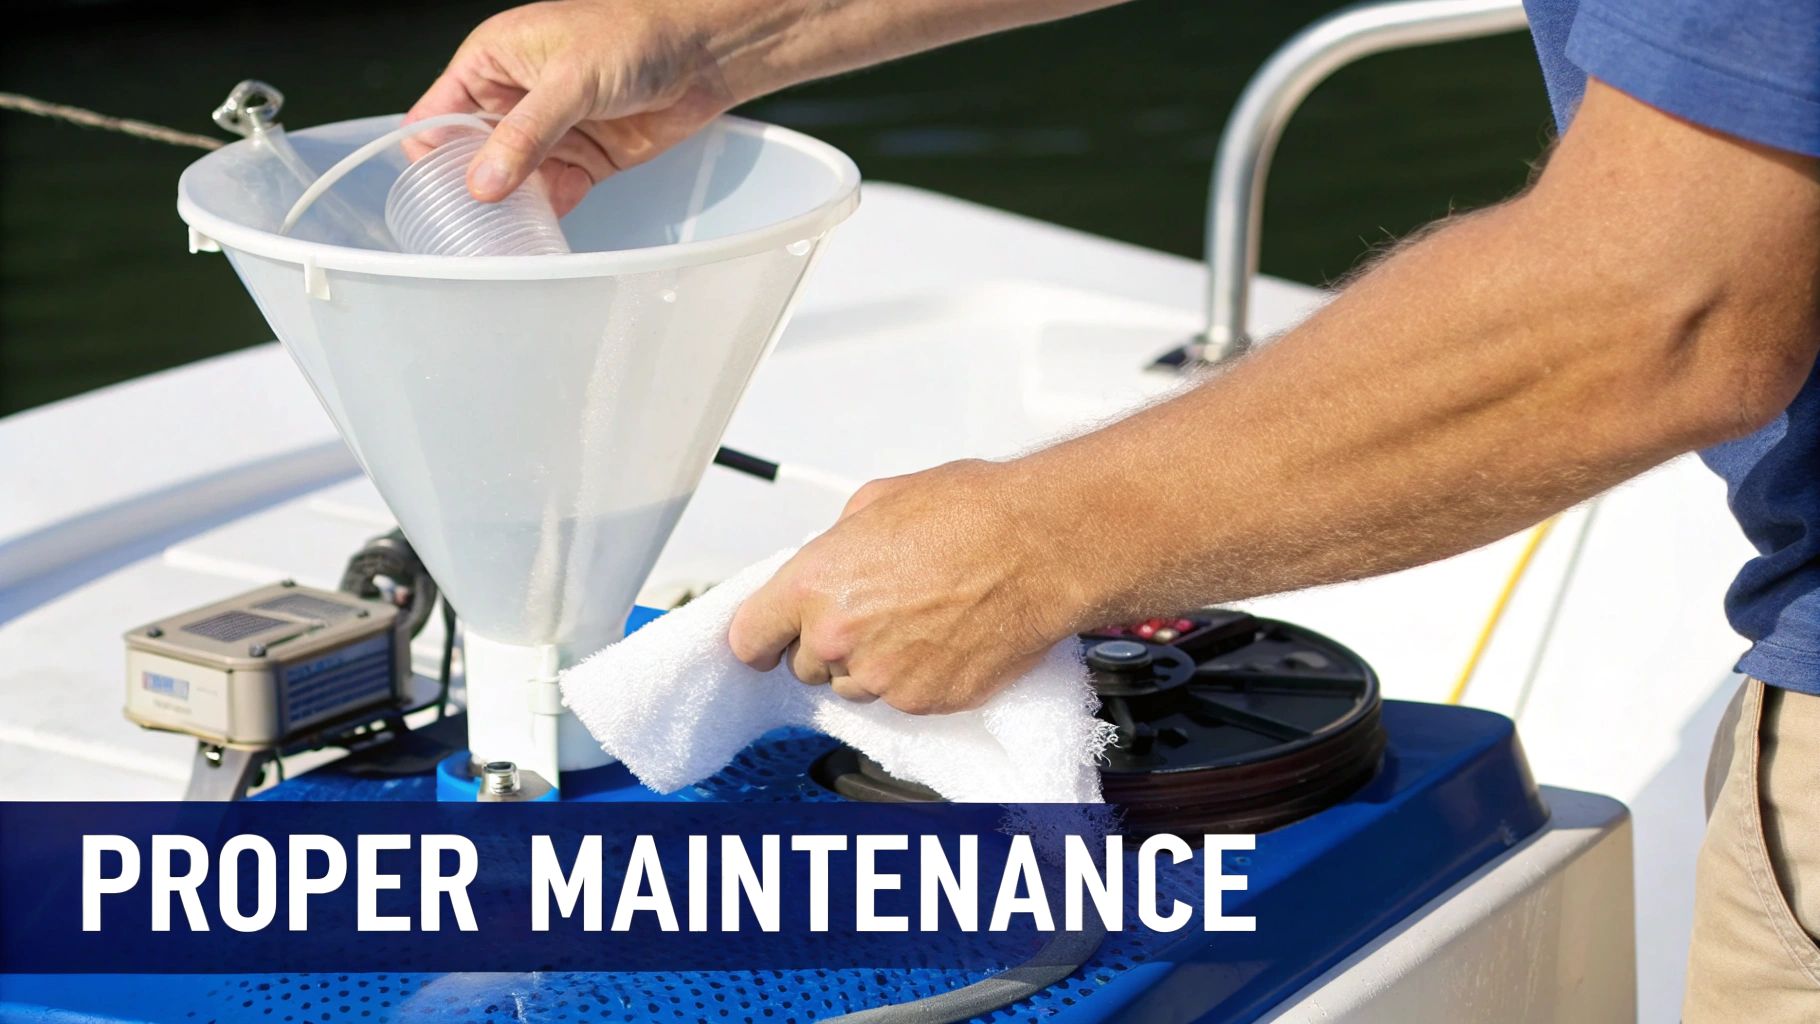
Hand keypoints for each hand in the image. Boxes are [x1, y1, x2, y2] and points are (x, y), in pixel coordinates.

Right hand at [406, 0, 738, 214]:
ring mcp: (549, 132)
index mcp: (491, 62)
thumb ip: (527, 133)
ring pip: (511, 182)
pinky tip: (539, 234)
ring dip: (508, 208)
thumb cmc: (635, 35)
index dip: (432, 153)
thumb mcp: (570, 80)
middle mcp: (514, 98)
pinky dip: (545, 214)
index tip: (440, 191)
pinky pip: (552, 194)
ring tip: (500, 240)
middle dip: (469, 189)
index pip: (436, 114)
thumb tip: (483, 181)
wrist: (702, 54)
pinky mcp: (584, 158)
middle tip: (470, 227)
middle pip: (469, 155)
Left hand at [728, 460, 1085, 714]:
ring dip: (872, 664)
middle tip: (874, 610)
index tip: (766, 641)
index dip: (759, 638)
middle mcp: (838, 638)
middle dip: (829, 643)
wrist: (1040, 547)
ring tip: (917, 621)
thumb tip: (831, 559)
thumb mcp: (878, 500)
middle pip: (805, 666)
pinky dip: (916, 678)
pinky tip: (943, 639)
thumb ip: (836, 544)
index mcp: (814, 585)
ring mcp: (881, 677)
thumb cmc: (972, 515)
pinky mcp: (924, 701)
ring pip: (853, 687)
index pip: (749, 637)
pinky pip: (901, 700)